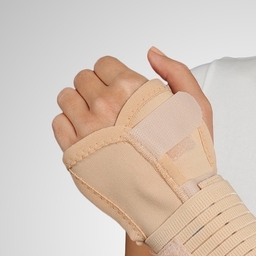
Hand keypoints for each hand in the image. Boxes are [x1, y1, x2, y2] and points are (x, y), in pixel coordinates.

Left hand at [52, 48, 212, 151]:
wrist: (175, 202)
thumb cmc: (190, 158)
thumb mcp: (197, 107)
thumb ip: (177, 72)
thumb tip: (150, 52)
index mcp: (133, 89)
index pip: (104, 64)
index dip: (114, 77)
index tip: (122, 93)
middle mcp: (106, 105)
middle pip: (82, 79)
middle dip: (95, 89)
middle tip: (111, 110)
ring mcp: (88, 129)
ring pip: (66, 98)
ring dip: (78, 105)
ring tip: (97, 123)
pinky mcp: (75, 153)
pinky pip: (58, 124)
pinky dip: (68, 126)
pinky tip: (89, 138)